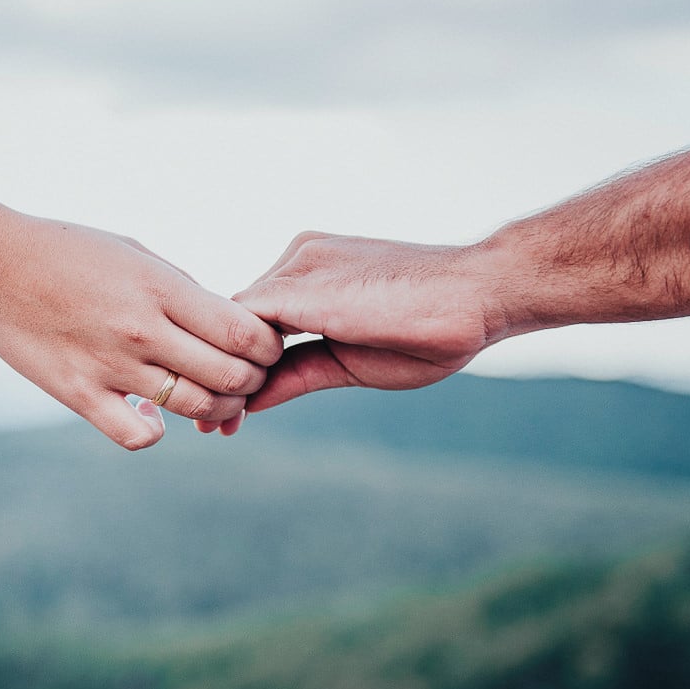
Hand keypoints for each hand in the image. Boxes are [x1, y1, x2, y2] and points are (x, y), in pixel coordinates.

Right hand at [0, 212, 283, 448]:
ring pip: (194, 407)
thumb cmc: (66, 251)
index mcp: (159, 288)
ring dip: (218, 408)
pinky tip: (153, 414)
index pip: (240, 331)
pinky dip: (156, 431)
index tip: (266, 346)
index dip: (267, 346)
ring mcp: (110, 367)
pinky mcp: (80, 395)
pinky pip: (138, 436)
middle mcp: (140, 330)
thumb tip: (227, 325)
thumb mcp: (134, 253)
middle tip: (248, 376)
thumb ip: (183, 290)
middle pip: (229, 376)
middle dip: (252, 380)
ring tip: (215, 398)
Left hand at [229, 231, 504, 412]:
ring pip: (233, 322)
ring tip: (214, 424)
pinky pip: (244, 325)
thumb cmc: (430, 328)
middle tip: (207, 427)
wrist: (482, 294)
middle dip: (222, 374)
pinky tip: (236, 406)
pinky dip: (235, 366)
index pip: (255, 318)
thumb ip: (297, 374)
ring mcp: (297, 268)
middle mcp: (297, 261)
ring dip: (223, 375)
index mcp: (310, 272)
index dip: (240, 366)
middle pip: (237, 320)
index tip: (227, 413)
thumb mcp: (349, 361)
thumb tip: (250, 401)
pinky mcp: (301, 286)